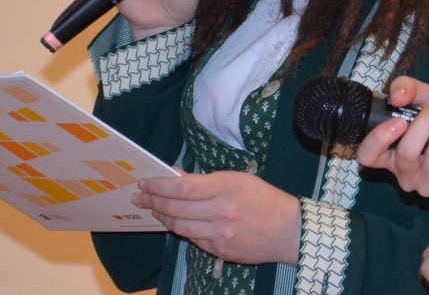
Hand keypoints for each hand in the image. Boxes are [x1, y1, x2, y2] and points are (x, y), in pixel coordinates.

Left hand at [132, 171, 299, 265]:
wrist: (288, 230)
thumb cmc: (263, 198)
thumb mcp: (237, 179)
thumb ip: (206, 180)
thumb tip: (176, 177)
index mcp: (226, 187)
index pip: (182, 187)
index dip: (159, 186)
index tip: (145, 183)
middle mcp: (221, 211)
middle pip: (176, 207)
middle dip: (153, 201)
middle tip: (140, 197)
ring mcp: (220, 234)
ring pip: (180, 226)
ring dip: (163, 217)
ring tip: (154, 210)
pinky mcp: (220, 250)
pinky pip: (193, 239)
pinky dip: (181, 229)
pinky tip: (175, 222)